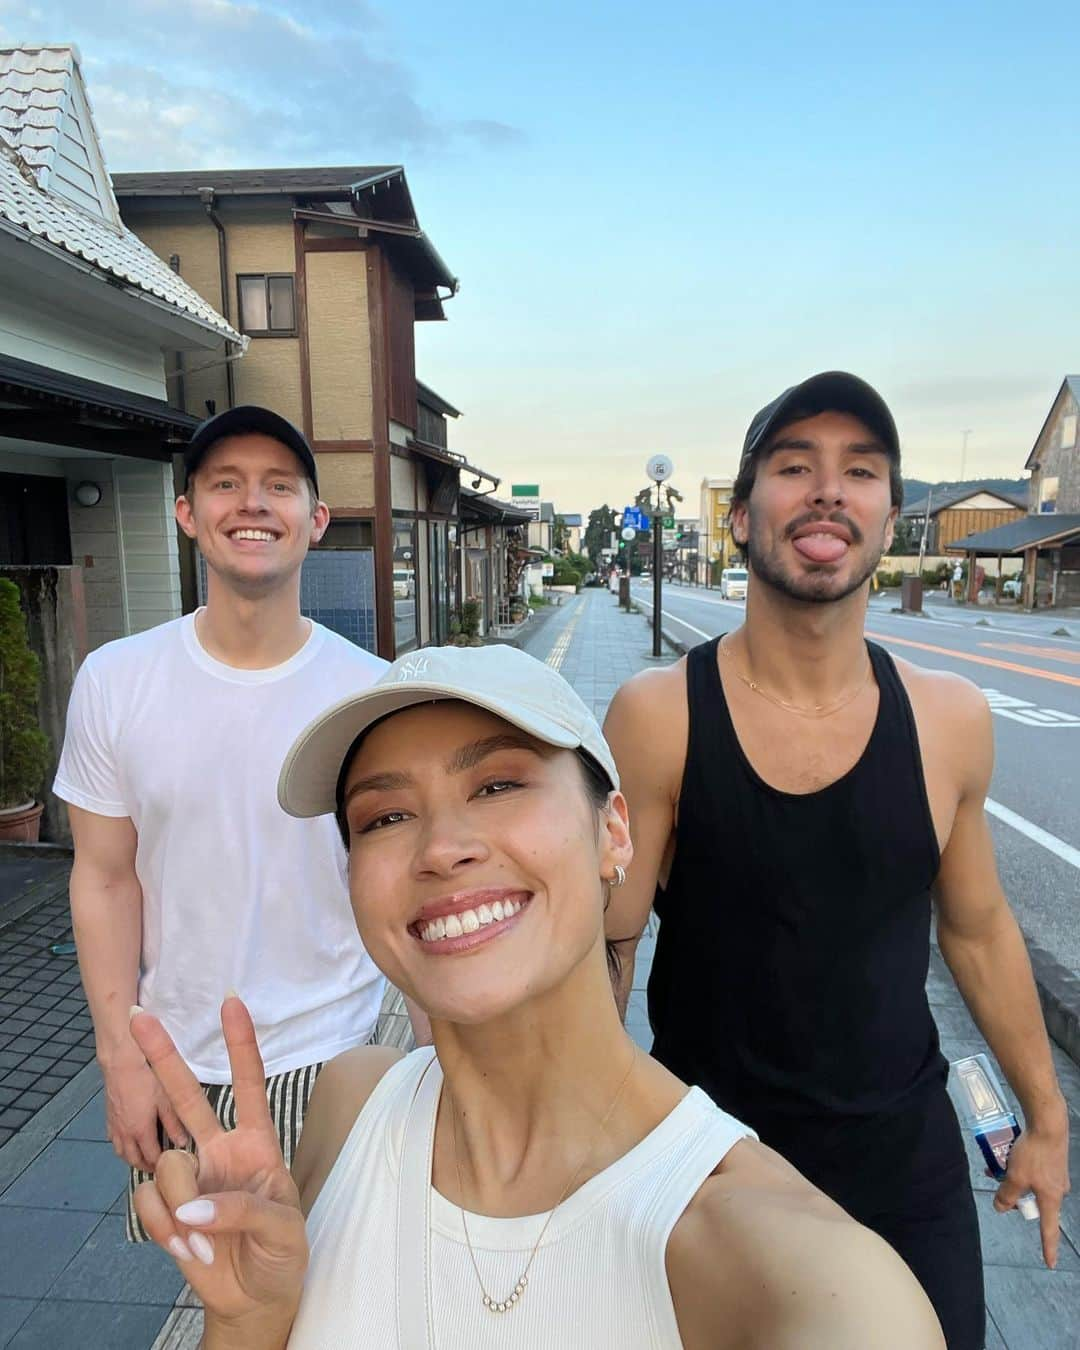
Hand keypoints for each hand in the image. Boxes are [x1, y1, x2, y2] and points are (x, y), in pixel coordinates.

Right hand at [102, 1050, 188, 1170]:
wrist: (122, 1060)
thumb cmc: (147, 1077)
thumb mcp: (167, 1099)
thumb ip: (174, 1123)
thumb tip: (182, 1143)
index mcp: (140, 1131)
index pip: (150, 1157)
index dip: (161, 1165)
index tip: (171, 1167)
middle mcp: (124, 1133)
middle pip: (132, 1159)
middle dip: (145, 1166)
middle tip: (158, 1168)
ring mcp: (114, 1125)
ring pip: (120, 1151)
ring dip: (132, 1158)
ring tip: (144, 1157)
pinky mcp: (108, 1115)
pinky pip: (113, 1139)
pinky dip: (121, 1145)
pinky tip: (128, 1140)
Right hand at [130, 997, 307, 1336]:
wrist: (255, 1296)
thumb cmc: (282, 1252)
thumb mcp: (284, 1228)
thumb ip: (246, 1208)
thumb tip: (195, 1204)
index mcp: (257, 1143)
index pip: (250, 1084)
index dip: (241, 1044)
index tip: (232, 1002)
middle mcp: (220, 1151)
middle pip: (187, 1096)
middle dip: (163, 1055)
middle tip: (137, 1015)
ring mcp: (190, 1177)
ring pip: (168, 1162)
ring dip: (183, 1204)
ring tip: (206, 1239)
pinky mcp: (166, 1208)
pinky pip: (149, 1200)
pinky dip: (166, 1228)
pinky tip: (189, 1247)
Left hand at [993, 1110, 1070, 1267]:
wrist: (1048, 1124)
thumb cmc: (1034, 1153)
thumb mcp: (1015, 1176)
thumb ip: (1007, 1195)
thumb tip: (1000, 1207)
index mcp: (1051, 1198)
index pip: (1048, 1230)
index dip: (1048, 1247)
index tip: (1050, 1263)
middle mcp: (1058, 1190)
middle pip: (1033, 1201)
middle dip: (1014, 1193)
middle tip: (997, 1178)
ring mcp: (1056, 1174)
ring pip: (1030, 1182)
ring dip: (1014, 1176)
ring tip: (997, 1162)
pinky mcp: (1052, 1160)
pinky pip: (1033, 1169)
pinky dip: (1020, 1165)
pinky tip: (1009, 1152)